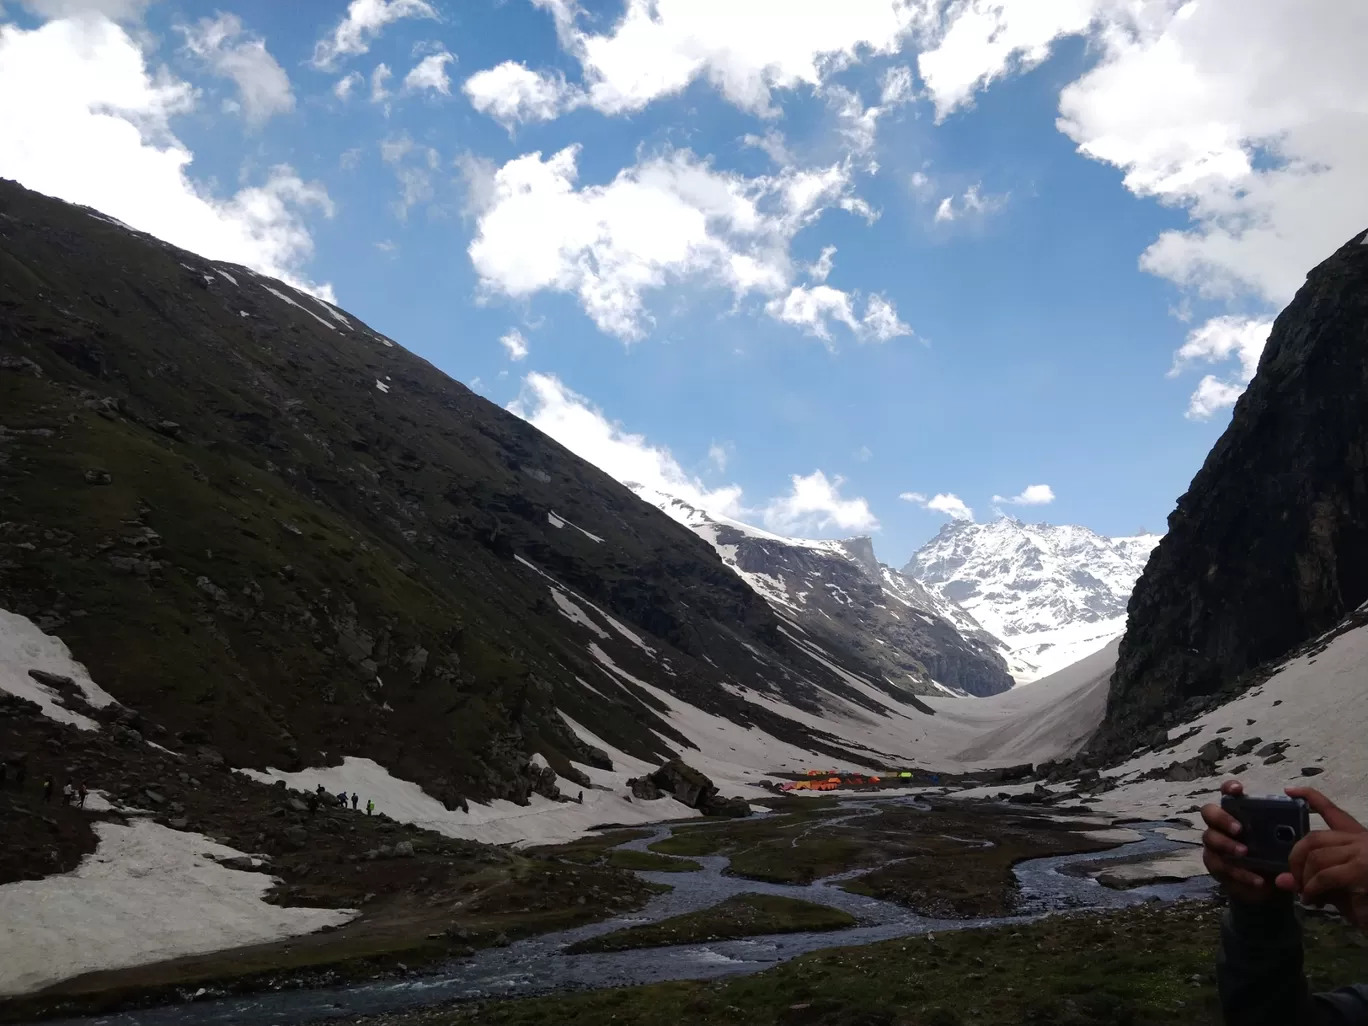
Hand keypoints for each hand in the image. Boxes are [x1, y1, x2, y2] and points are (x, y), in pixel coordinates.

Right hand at [1202, 780, 1276, 902]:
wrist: (1269, 886)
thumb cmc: (1275, 856)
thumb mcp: (1285, 842)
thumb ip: (1287, 831)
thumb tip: (1293, 819)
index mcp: (1238, 812)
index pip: (1228, 793)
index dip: (1229, 787)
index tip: (1238, 789)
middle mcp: (1221, 824)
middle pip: (1209, 812)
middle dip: (1222, 818)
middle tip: (1239, 828)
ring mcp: (1215, 844)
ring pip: (1209, 838)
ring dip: (1227, 844)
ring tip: (1245, 853)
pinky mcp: (1215, 865)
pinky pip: (1221, 866)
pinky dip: (1240, 873)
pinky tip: (1257, 879)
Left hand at [1286, 787, 1367, 926]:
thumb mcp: (1340, 890)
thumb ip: (1313, 881)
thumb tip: (1281, 881)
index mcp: (1359, 838)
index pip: (1332, 811)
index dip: (1310, 797)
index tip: (1289, 790)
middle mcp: (1361, 840)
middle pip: (1314, 838)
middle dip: (1296, 859)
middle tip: (1294, 880)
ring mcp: (1363, 853)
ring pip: (1316, 856)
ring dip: (1304, 878)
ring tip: (1306, 894)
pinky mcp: (1362, 871)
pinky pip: (1325, 876)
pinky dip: (1313, 889)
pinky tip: (1312, 899)